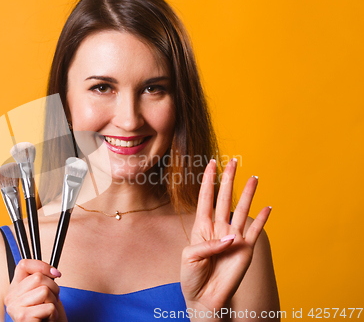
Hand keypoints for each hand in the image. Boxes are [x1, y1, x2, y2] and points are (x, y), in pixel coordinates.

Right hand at [5, 260, 67, 321]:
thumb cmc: (47, 314)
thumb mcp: (44, 292)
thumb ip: (42, 279)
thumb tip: (54, 271)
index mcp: (14, 288)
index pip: (23, 264)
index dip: (42, 266)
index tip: (55, 274)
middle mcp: (10, 297)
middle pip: (38, 277)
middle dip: (53, 288)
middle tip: (51, 300)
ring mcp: (14, 308)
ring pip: (44, 290)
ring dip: (53, 302)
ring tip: (48, 310)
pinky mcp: (23, 318)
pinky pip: (48, 306)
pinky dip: (53, 313)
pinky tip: (46, 319)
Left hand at [180, 159, 270, 311]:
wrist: (204, 298)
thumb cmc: (192, 276)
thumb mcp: (190, 257)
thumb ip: (208, 245)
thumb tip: (231, 238)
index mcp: (202, 226)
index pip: (206, 197)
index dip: (208, 180)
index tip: (212, 162)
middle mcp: (219, 228)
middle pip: (225, 198)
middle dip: (229, 179)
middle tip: (234, 161)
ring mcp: (233, 237)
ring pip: (242, 209)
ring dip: (248, 193)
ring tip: (254, 177)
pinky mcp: (246, 250)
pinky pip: (256, 231)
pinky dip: (262, 219)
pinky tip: (268, 206)